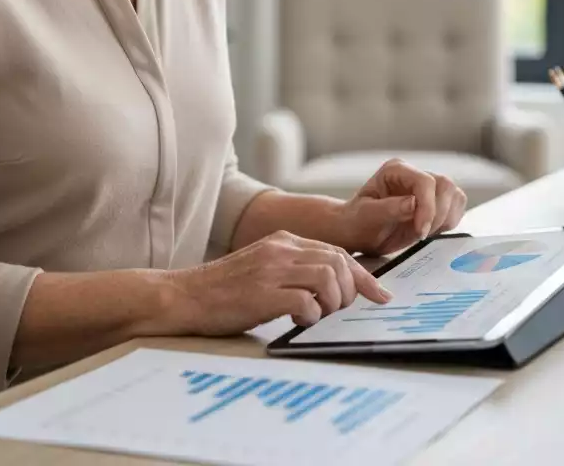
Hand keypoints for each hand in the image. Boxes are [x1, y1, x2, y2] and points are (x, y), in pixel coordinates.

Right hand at [167, 231, 393, 333]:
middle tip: (341, 311)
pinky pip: (306, 302)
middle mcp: (280, 249)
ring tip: (319, 316)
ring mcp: (271, 269)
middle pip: (339, 262)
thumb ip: (293, 270)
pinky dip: (312, 315)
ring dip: (333, 303)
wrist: (183, 297)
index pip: (337, 252)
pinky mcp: (262, 293)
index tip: (380, 295)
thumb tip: (332, 289)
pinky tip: (298, 321)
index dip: (364, 275)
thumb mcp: (263, 268)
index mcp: (282, 241)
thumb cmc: (223, 290)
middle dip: (352, 290)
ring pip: (329, 277)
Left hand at [337, 158, 466, 256]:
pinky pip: (456, 209)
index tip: (420, 232)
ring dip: (444, 220)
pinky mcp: (436, 202)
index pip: (425, 181)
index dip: (428, 207)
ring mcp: (427, 187)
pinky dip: (448, 224)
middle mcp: (414, 174)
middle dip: (437, 215)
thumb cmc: (357, 222)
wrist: (359, 233)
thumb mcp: (367, 217)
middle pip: (445, 186)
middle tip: (419, 235)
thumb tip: (414, 203)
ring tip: (420, 233)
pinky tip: (428, 232)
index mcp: (396, 170)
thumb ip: (389, 208)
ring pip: (455, 196)